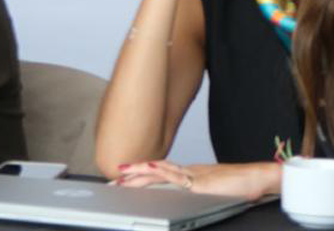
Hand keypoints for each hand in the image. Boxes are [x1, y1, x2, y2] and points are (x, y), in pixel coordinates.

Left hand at [114, 160, 278, 199]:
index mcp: (190, 175)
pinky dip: (161, 170)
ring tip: (121, 175)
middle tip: (112, 181)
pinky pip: (178, 174)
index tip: (122, 181)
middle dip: (131, 177)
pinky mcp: (201, 180)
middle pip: (154, 172)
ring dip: (139, 173)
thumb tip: (189, 204)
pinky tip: (149, 167)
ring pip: (160, 170)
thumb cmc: (242, 186)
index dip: (140, 177)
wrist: (260, 178)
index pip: (159, 175)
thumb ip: (199, 196)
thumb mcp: (214, 192)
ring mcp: (194, 174)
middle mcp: (188, 172)